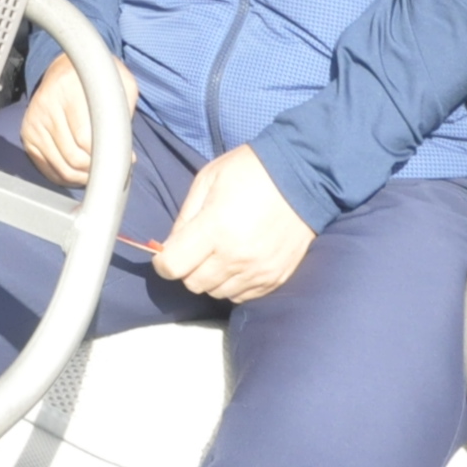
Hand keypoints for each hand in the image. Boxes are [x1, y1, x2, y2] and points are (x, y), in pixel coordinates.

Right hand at [18, 50, 137, 189]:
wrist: (66, 72)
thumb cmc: (97, 82)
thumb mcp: (120, 85)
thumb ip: (125, 114)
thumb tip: (125, 156)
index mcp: (68, 90)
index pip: (85, 139)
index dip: (106, 155)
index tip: (124, 159)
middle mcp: (46, 106)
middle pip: (73, 158)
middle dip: (96, 170)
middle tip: (111, 168)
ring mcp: (34, 122)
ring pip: (61, 168)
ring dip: (83, 177)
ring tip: (100, 172)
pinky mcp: (28, 135)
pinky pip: (48, 170)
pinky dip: (67, 177)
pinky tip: (82, 172)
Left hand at [152, 146, 312, 303]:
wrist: (304, 175)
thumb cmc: (251, 171)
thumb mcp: (207, 180)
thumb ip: (185, 216)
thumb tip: (170, 246)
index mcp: (215, 228)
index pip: (174, 266)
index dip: (163, 263)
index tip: (166, 254)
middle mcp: (236, 256)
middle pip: (193, 283)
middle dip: (186, 269)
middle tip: (194, 250)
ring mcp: (258, 271)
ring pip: (217, 293)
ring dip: (210, 278)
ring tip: (218, 254)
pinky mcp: (276, 278)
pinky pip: (242, 296)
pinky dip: (233, 284)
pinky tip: (236, 263)